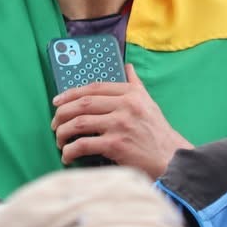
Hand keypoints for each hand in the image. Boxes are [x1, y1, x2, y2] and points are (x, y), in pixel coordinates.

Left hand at [51, 64, 191, 178]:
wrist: (171, 159)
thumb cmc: (158, 133)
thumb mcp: (149, 103)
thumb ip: (136, 85)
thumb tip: (128, 67)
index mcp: (131, 93)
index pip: (94, 87)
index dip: (71, 93)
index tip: (57, 100)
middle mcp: (125, 105)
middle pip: (82, 103)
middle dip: (62, 113)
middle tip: (55, 123)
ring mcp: (120, 124)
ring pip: (79, 123)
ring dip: (63, 133)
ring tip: (60, 140)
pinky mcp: (116, 144)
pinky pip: (83, 144)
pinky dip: (70, 150)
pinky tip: (67, 156)